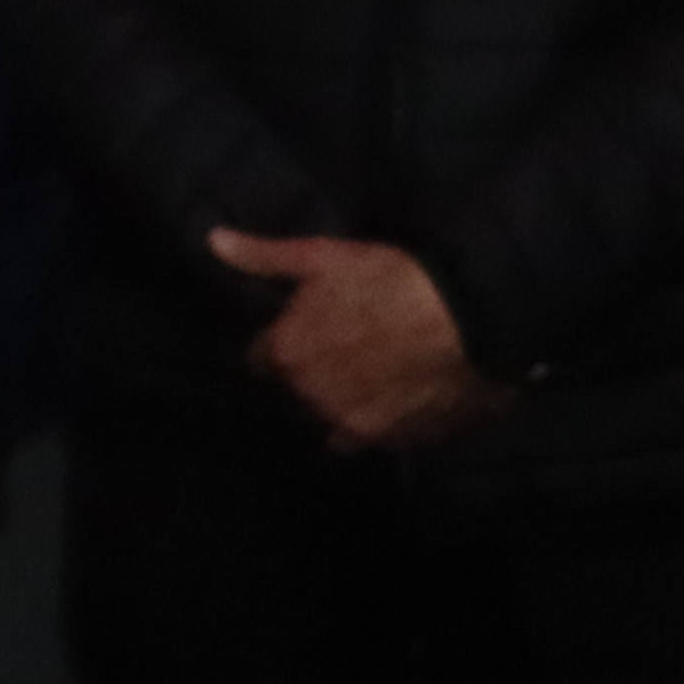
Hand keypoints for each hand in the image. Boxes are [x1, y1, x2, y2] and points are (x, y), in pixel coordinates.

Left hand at [214, 229, 507, 451]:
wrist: (470, 320)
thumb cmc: (390, 280)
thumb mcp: (323, 257)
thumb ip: (265, 257)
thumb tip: (214, 241)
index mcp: (286, 355)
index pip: (264, 358)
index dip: (283, 343)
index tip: (306, 331)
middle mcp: (310, 397)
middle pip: (298, 390)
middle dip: (313, 374)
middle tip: (347, 349)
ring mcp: (350, 425)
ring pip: (331, 417)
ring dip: (342, 402)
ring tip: (372, 377)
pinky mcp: (391, 442)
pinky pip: (371, 438)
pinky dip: (378, 422)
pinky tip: (397, 398)